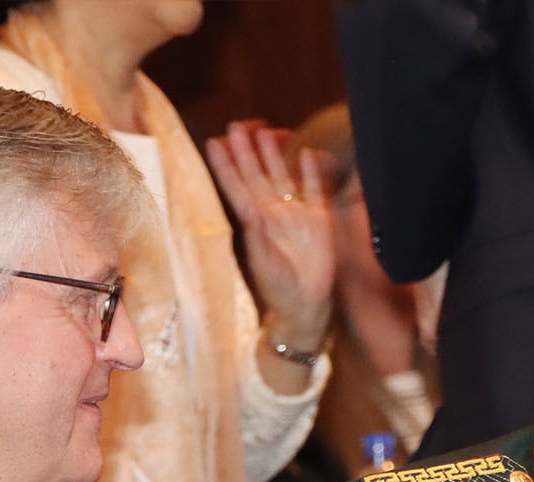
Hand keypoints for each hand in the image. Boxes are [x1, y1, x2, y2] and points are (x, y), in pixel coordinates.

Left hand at [205, 120, 334, 348]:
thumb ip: (259, 237)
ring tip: (266, 131)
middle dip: (246, 151)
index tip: (213, 143)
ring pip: (282, 177)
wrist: (306, 305)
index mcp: (254, 222)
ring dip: (274, 155)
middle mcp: (273, 213)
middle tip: (236, 125)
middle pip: (257, 175)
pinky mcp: (320, 220)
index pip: (236, 187)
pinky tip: (307, 153)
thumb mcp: (264, 263)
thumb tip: (253, 211)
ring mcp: (297, 214)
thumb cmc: (279, 289)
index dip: (225, 166)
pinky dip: (311, 172)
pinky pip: (315, 190)